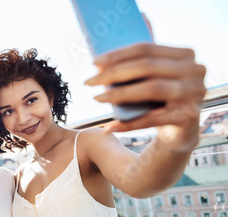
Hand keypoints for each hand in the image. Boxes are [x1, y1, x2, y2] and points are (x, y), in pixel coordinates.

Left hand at [85, 43, 205, 144]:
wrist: (180, 130)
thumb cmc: (162, 97)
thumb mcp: (156, 73)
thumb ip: (148, 53)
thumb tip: (141, 18)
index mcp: (185, 54)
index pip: (146, 49)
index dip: (117, 55)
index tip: (93, 63)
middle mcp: (195, 71)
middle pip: (146, 67)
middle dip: (112, 74)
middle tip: (89, 82)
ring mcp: (194, 94)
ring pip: (151, 89)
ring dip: (119, 95)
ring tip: (97, 99)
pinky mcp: (187, 117)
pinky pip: (152, 119)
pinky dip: (128, 124)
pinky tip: (109, 126)